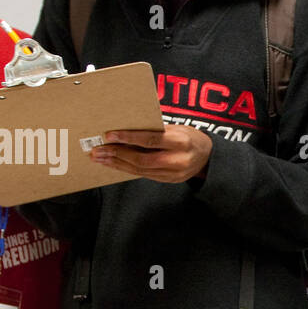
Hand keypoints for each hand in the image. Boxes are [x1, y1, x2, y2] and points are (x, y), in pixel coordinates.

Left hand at [90, 125, 212, 183]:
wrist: (208, 157)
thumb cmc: (190, 137)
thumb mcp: (178, 128)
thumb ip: (156, 130)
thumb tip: (127, 129)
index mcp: (181, 141)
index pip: (150, 140)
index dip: (128, 138)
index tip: (110, 135)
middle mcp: (178, 160)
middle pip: (142, 159)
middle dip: (118, 154)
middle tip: (99, 150)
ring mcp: (173, 173)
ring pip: (140, 170)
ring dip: (118, 164)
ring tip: (101, 158)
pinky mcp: (169, 180)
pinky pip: (144, 175)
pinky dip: (127, 169)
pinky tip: (115, 164)